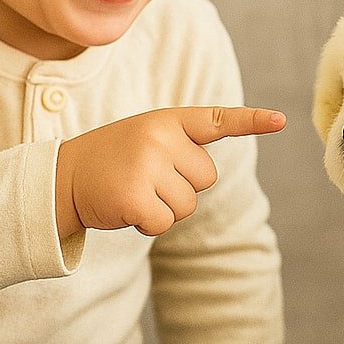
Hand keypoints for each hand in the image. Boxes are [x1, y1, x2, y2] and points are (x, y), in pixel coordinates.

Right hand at [55, 106, 285, 240]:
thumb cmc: (113, 159)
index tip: (281, 120)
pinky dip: (148, 224)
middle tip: (145, 177)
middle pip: (206, 179)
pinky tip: (126, 208)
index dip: (251, 121)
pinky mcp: (135, 196)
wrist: (63, 177)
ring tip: (134, 190)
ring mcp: (146, 165)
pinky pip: (165, 222)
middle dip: (181, 187)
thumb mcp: (147, 139)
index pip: (217, 119)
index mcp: (167, 120)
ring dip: (164, 207)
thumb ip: (179, 146)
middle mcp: (160, 138)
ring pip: (188, 205)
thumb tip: (205, 176)